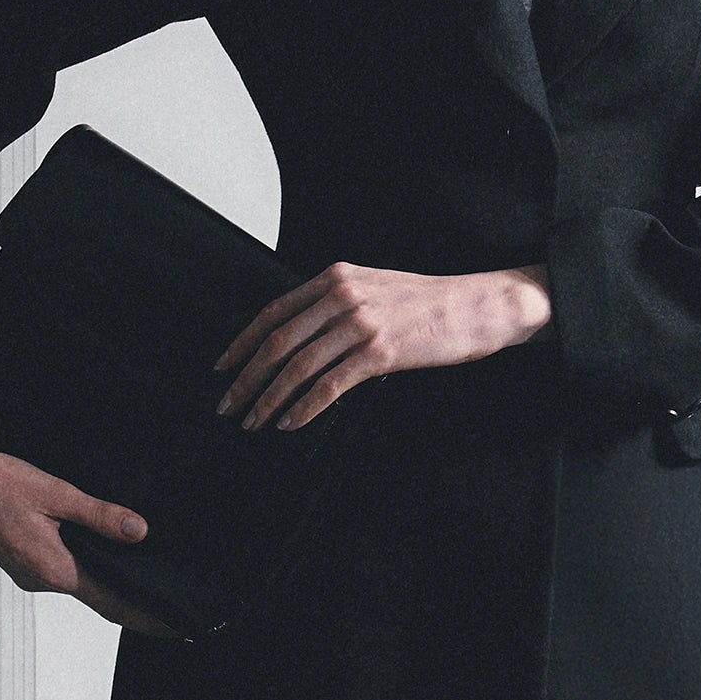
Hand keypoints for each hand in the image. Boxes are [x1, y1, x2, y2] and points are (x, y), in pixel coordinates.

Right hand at [0, 434, 172, 634]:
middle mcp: (41, 580)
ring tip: (144, 575)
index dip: (144, 616)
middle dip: (132, 600)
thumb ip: (99, 515)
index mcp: (54, 570)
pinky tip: (103, 554)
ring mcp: (29, 573)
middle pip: (99, 597)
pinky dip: (87, 568)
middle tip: (170, 599)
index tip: (173, 627)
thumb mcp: (56, 493)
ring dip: (109, 582)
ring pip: (80, 582)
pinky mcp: (22, 562)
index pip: (111, 604)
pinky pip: (63, 571)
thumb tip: (139, 531)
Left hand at [215, 260, 552, 431]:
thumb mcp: (376, 287)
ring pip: (297, 366)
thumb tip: (302, 333)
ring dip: (269, 399)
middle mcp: (342, 295)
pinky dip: (304, 407)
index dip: (241, 343)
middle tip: (230, 405)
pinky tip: (291, 422)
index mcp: (336, 277)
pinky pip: (330, 384)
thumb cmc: (430, 302)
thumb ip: (337, 301)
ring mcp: (361, 323)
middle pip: (277, 342)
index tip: (224, 368)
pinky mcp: (380, 352)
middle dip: (246, 379)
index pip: (273, 312)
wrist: (477, 305)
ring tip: (256, 421)